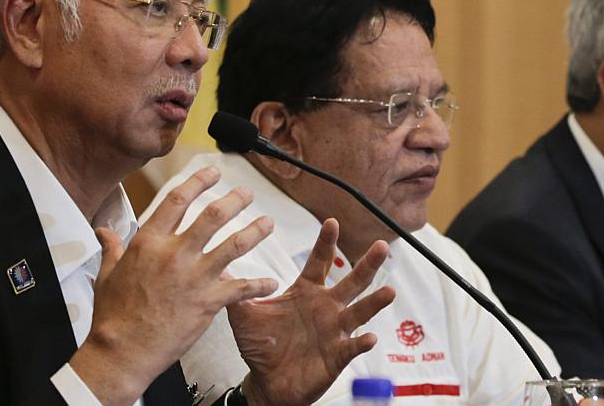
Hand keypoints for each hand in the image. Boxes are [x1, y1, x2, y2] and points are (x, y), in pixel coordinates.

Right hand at [70, 167, 277, 403]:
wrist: (123, 351)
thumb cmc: (113, 315)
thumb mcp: (107, 274)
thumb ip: (112, 248)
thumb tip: (104, 231)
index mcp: (149, 243)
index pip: (177, 201)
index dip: (198, 182)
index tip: (212, 173)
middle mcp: (175, 254)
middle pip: (214, 216)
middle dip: (236, 200)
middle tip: (247, 194)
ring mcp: (195, 277)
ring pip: (234, 245)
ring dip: (255, 231)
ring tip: (267, 223)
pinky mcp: (209, 301)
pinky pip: (242, 288)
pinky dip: (260, 284)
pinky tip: (271, 282)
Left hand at [231, 218, 395, 405]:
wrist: (268, 383)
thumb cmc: (262, 346)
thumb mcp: (245, 316)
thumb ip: (235, 290)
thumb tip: (215, 265)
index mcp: (306, 292)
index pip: (319, 262)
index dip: (326, 243)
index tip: (332, 221)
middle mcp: (326, 307)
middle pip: (351, 281)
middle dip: (367, 264)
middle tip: (380, 246)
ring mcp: (334, 330)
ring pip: (359, 311)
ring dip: (375, 302)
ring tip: (388, 292)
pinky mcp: (337, 354)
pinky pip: (352, 347)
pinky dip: (361, 342)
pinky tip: (369, 336)